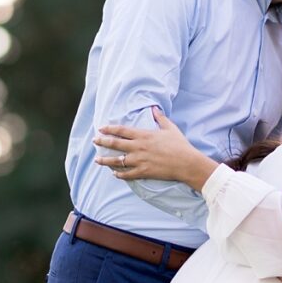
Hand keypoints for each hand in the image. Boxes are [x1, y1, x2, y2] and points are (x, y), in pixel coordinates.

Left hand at [92, 108, 214, 186]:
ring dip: (106, 160)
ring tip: (97, 160)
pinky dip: (120, 174)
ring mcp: (140, 160)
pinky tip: (114, 174)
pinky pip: (127, 174)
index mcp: (143, 135)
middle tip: (94, 141)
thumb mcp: (170, 128)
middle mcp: (138, 147)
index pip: (121, 131)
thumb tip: (154, 108)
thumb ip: (160, 118)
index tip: (101, 128)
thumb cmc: (180, 144)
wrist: (187, 163)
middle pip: (115, 144)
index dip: (109, 129)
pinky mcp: (143, 172)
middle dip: (102, 142)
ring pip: (117, 161)